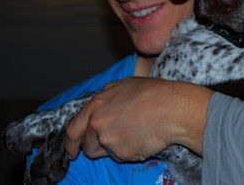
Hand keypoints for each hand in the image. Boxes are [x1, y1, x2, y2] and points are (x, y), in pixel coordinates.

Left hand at [64, 77, 212, 161]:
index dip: (71, 142)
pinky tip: (143, 137)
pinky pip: (122, 157)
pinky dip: (131, 151)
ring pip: (105, 152)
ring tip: (135, 133)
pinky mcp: (120, 153)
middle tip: (115, 141)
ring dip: (115, 148)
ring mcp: (108, 139)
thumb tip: (102, 107)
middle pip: (88, 145)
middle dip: (97, 146)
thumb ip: (107, 99)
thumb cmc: (154, 93)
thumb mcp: (125, 86)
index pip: (73, 128)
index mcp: (96, 104)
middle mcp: (97, 123)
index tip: (72, 150)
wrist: (172, 108)